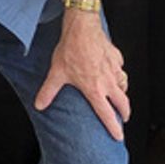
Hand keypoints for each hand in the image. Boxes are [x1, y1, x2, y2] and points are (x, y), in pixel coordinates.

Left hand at [34, 13, 128, 138]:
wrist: (82, 27)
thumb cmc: (71, 49)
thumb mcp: (57, 73)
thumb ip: (48, 91)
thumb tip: (39, 105)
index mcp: (94, 89)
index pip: (106, 114)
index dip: (113, 127)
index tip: (118, 136)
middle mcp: (108, 81)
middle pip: (123, 102)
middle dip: (125, 113)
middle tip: (124, 118)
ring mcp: (114, 69)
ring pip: (125, 85)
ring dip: (123, 93)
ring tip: (120, 97)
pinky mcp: (116, 57)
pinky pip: (121, 69)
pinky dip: (120, 74)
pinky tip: (115, 72)